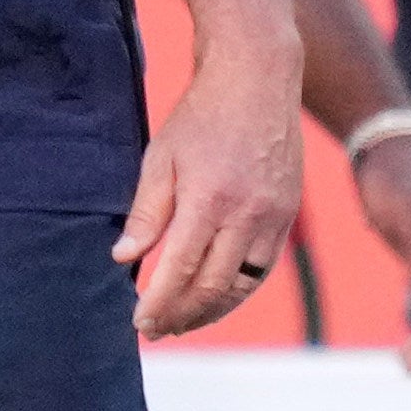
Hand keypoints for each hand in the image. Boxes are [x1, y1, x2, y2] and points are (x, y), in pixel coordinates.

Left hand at [118, 56, 299, 337]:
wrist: (257, 80)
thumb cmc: (201, 117)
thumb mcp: (160, 158)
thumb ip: (145, 214)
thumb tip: (123, 260)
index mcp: (209, 200)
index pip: (181, 271)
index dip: (159, 304)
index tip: (139, 322)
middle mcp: (247, 214)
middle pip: (213, 288)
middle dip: (181, 316)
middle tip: (155, 330)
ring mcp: (273, 217)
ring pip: (243, 286)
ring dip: (211, 312)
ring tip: (183, 323)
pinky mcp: (287, 215)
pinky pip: (262, 268)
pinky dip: (238, 291)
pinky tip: (216, 298)